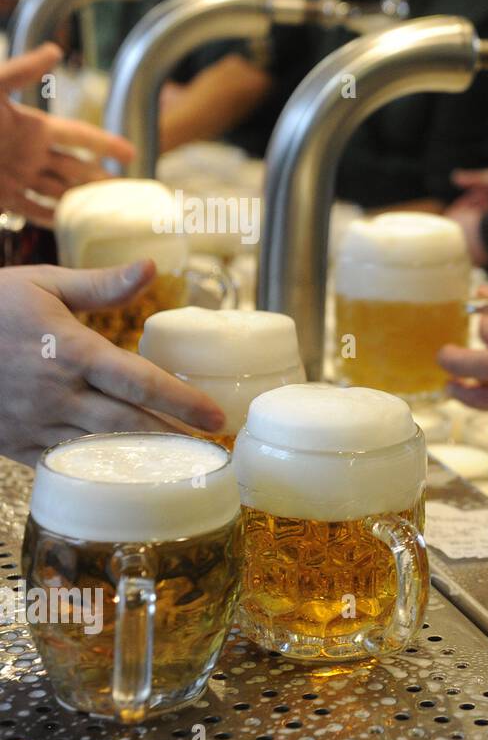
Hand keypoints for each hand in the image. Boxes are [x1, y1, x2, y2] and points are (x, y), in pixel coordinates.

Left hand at [0, 43, 134, 226]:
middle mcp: (30, 153)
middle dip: (102, 180)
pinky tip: (71, 225)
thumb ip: (20, 70)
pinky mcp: (2, 198)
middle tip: (130, 194)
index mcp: (33, 127)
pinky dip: (52, 218)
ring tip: (109, 213)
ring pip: (60, 192)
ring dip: (82, 201)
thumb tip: (53, 49)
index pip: (81, 136)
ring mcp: (17, 176)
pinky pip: (33, 211)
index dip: (107, 144)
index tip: (133, 153)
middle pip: (77, 169)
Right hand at [0, 263, 225, 465]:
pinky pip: (71, 462)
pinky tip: (136, 473)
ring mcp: (36, 422)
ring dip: (148, 456)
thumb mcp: (41, 284)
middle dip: (177, 436)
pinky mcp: (18, 444)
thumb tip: (150, 267)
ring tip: (188, 462)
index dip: (182, 400)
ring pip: (104, 446)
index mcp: (70, 349)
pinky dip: (105, 469)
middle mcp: (56, 391)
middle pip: (131, 420)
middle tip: (216, 447)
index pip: (139, 379)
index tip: (217, 414)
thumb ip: (100, 284)